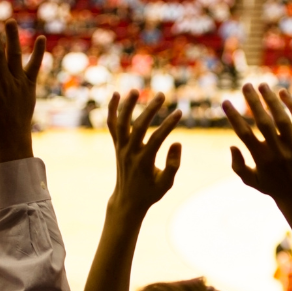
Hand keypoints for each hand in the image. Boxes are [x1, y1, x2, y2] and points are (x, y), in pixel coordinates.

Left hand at [106, 90, 182, 215]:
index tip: (180, 112)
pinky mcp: (116, 145)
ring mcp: (121, 148)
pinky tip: (115, 94)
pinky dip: (111, 110)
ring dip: (127, 106)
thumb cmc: (150, 192)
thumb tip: (177, 143)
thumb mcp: (166, 184)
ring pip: (121, 123)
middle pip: (138, 127)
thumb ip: (173, 165)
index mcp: (144, 162)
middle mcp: (130, 153)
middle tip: (162, 95)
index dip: (168, 125)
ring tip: (136, 90)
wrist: (127, 200)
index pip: (157, 139)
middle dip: (150, 110)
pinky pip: (112, 125)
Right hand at [225, 83, 291, 213]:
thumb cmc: (271, 186)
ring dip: (272, 100)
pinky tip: (283, 93)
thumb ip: (238, 165)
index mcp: (261, 160)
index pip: (244, 134)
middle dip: (253, 102)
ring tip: (262, 85)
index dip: (234, 117)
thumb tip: (232, 145)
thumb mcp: (250, 180)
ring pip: (282, 119)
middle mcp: (278, 152)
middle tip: (246, 85)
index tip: (226, 102)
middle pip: (263, 122)